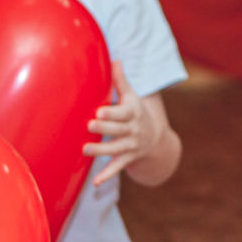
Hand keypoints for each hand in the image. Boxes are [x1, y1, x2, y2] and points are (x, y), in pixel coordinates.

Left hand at [85, 62, 163, 185]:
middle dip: (104, 129)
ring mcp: (130, 146)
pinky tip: (95, 183)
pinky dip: (107, 175)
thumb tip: (114, 59)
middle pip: (118, 130)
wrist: (156, 139)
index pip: (122, 113)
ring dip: (101, 150)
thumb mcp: (132, 96)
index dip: (111, 113)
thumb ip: (120, 80)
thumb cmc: (136, 112)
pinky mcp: (127, 159)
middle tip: (89, 126)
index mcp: (133, 113)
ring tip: (85, 150)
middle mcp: (133, 131)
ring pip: (115, 149)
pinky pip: (117, 168)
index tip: (100, 112)